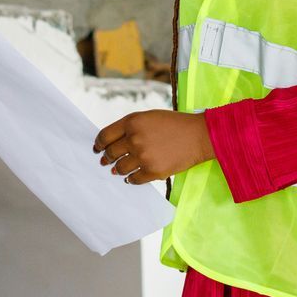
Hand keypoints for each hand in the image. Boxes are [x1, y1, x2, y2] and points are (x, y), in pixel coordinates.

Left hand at [93, 109, 214, 184]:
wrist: (198, 135)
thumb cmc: (174, 124)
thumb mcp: (148, 117)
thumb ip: (130, 127)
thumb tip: (111, 144)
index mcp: (132, 122)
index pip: (105, 136)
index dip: (99, 144)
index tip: (97, 148)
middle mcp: (135, 139)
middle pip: (111, 153)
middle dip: (107, 157)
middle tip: (105, 161)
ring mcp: (143, 156)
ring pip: (120, 168)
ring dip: (117, 169)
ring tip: (117, 170)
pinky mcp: (153, 171)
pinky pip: (134, 179)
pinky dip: (131, 179)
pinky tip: (131, 177)